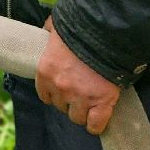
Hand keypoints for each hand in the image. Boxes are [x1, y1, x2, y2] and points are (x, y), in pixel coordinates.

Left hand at [35, 17, 120, 135]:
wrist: (105, 29)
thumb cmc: (79, 25)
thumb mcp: (57, 26)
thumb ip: (49, 32)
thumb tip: (47, 31)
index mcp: (46, 71)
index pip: (45, 95)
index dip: (55, 93)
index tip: (63, 89)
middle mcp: (60, 88)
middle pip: (61, 107)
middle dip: (70, 101)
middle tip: (80, 91)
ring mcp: (80, 97)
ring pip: (77, 117)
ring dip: (83, 112)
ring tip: (91, 102)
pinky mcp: (101, 101)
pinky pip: (96, 124)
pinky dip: (97, 124)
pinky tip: (98, 119)